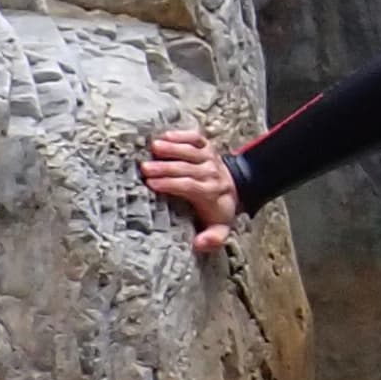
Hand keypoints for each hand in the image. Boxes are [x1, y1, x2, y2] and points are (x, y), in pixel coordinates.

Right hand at [140, 126, 241, 256]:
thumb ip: (213, 239)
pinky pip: (196, 138)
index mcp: (212, 193)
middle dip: (166, 168)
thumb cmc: (218, 210)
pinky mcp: (207, 147)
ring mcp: (210, 158)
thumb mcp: (220, 229)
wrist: (236, 188)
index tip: (152, 184)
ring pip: (191, 151)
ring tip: (153, 147)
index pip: (191, 186)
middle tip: (144, 168)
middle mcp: (212, 173)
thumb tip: (198, 244)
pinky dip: (182, 136)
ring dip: (172, 149)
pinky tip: (165, 135)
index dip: (172, 184)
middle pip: (188, 168)